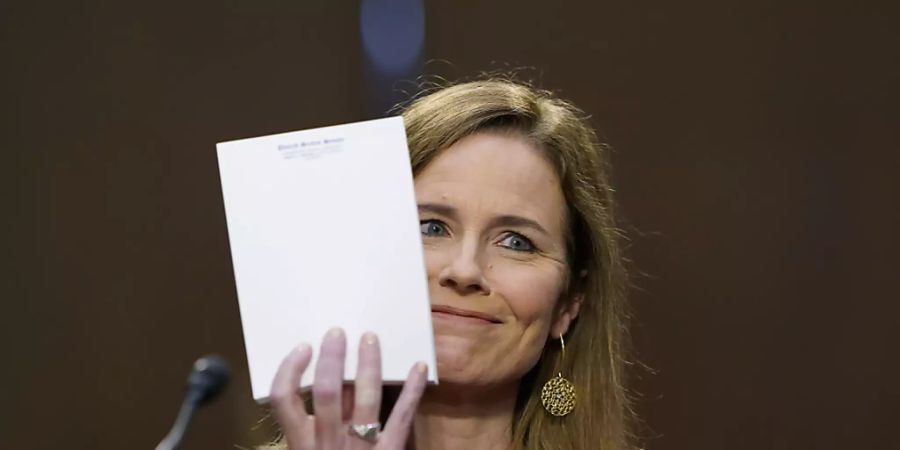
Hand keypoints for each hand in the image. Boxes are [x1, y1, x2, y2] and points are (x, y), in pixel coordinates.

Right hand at [270, 328, 427, 448]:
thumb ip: (307, 428)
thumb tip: (312, 386)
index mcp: (301, 445)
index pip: (284, 400)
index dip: (290, 370)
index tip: (302, 347)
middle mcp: (327, 444)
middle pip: (326, 392)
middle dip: (332, 359)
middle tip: (338, 332)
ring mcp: (360, 448)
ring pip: (363, 399)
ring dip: (368, 365)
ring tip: (371, 339)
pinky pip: (401, 418)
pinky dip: (412, 391)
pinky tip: (419, 366)